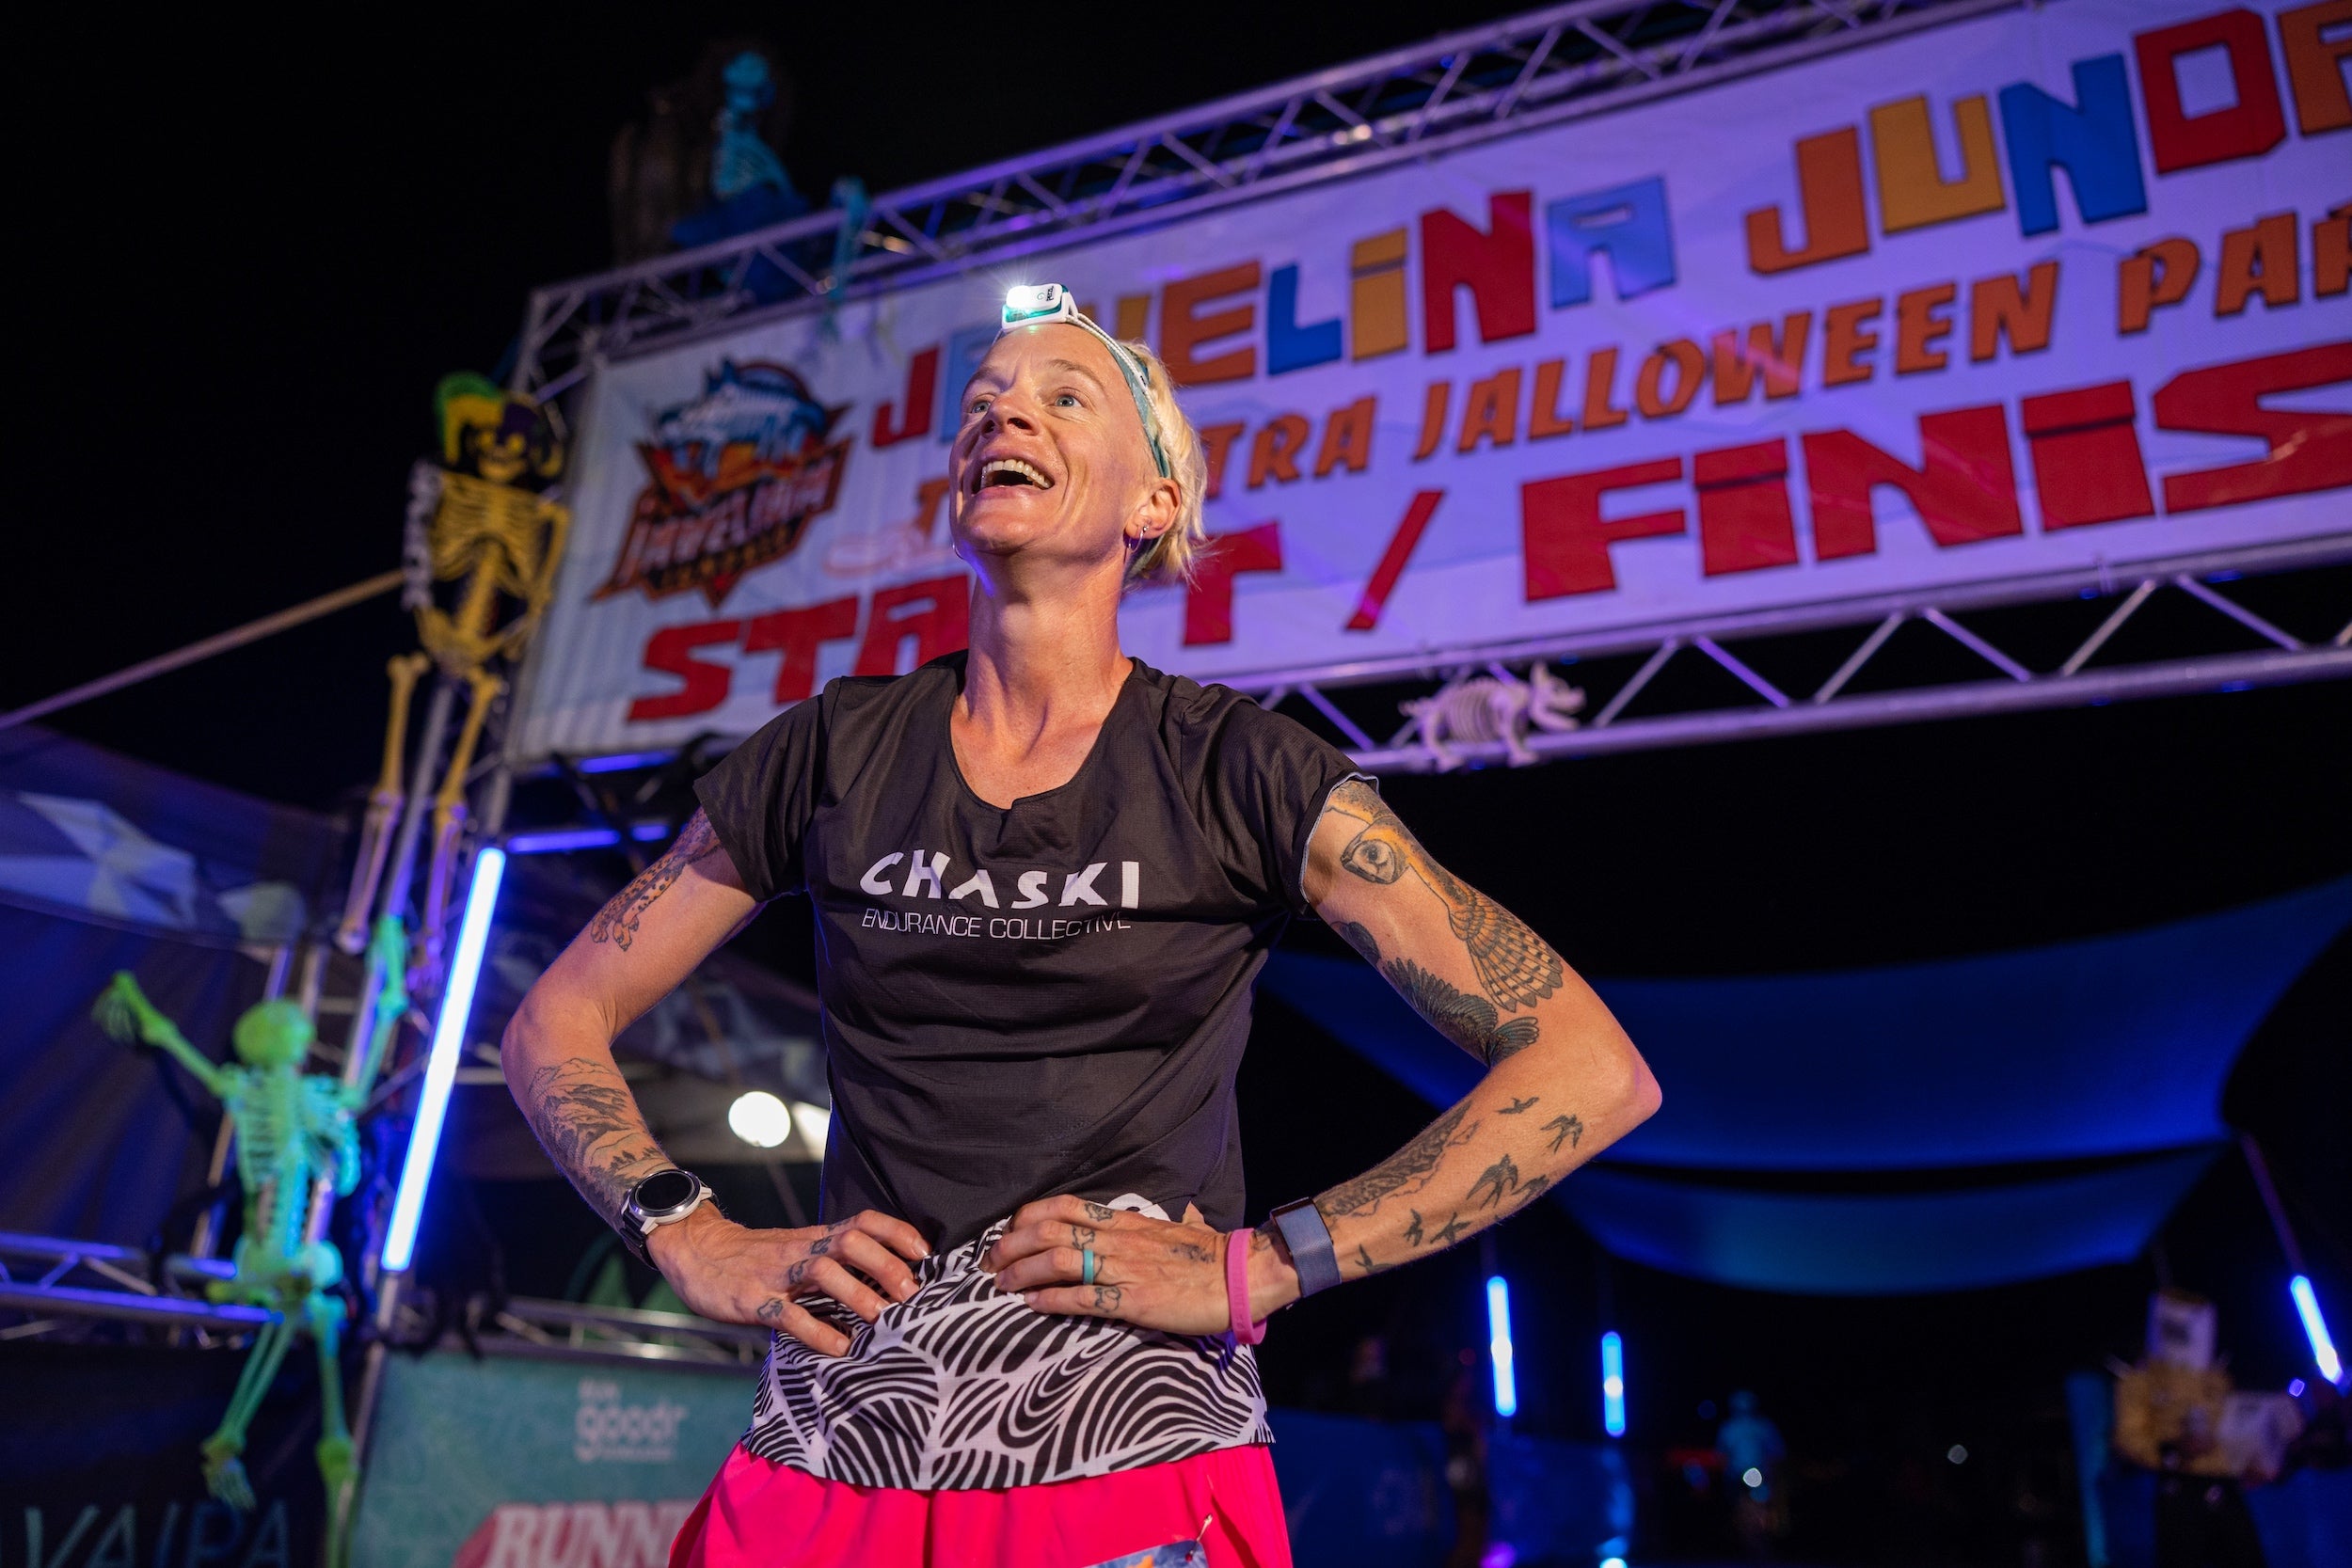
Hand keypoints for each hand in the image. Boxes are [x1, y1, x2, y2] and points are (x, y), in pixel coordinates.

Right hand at [648, 1204, 929, 1355]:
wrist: (694, 1250)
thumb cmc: (755, 1258)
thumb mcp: (797, 1251)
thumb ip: (832, 1263)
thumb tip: (882, 1284)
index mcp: (814, 1237)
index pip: (863, 1221)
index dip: (897, 1232)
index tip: (927, 1253)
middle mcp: (800, 1250)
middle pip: (850, 1242)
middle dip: (886, 1264)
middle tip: (913, 1294)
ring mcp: (775, 1274)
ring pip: (822, 1272)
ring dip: (857, 1294)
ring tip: (882, 1319)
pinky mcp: (750, 1299)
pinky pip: (786, 1314)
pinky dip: (815, 1331)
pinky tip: (839, 1348)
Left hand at [980, 1195, 1299, 1333]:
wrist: (1240, 1276)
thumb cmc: (1210, 1255)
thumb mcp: (1179, 1229)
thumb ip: (1168, 1223)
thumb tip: (1188, 1213)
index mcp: (1124, 1221)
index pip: (1062, 1206)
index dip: (1025, 1217)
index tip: (1006, 1233)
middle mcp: (1117, 1239)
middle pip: (1048, 1230)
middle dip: (1010, 1245)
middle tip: (989, 1263)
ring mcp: (1124, 1269)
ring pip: (1058, 1260)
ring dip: (1021, 1271)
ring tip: (1000, 1285)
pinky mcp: (1133, 1301)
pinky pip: (1083, 1298)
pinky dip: (1051, 1300)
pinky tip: (1031, 1304)